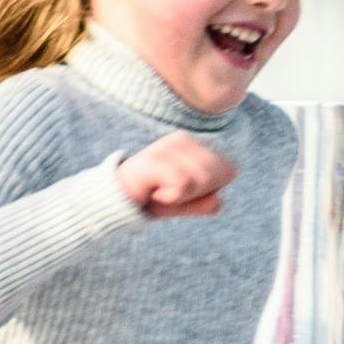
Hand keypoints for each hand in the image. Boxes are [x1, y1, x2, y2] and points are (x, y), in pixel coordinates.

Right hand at [116, 132, 235, 218]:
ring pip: (203, 180)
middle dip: (198, 193)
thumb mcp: (185, 204)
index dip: (210, 190)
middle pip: (220, 175)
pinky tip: (153, 192)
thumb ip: (207, 203)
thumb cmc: (152, 198)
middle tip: (170, 192)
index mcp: (194, 144)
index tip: (183, 190)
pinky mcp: (155, 159)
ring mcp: (167, 147)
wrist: (114, 201)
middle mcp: (182, 140)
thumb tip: (217, 200)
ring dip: (182, 197)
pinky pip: (183, 185)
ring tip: (160, 191)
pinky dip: (170, 198)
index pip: (229, 171)